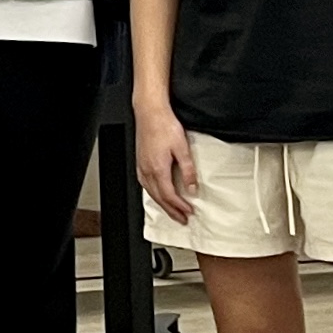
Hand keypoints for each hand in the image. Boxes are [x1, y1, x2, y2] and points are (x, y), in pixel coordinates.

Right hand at [135, 102, 196, 222]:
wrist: (150, 113)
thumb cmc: (164, 126)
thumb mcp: (182, 148)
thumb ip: (188, 170)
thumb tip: (192, 187)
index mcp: (158, 169)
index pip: (169, 195)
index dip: (180, 206)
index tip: (189, 212)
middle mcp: (147, 170)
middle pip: (159, 197)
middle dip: (171, 210)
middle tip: (181, 219)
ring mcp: (142, 166)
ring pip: (151, 193)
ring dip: (162, 204)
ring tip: (171, 211)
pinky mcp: (140, 162)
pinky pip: (145, 184)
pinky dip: (153, 194)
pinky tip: (157, 193)